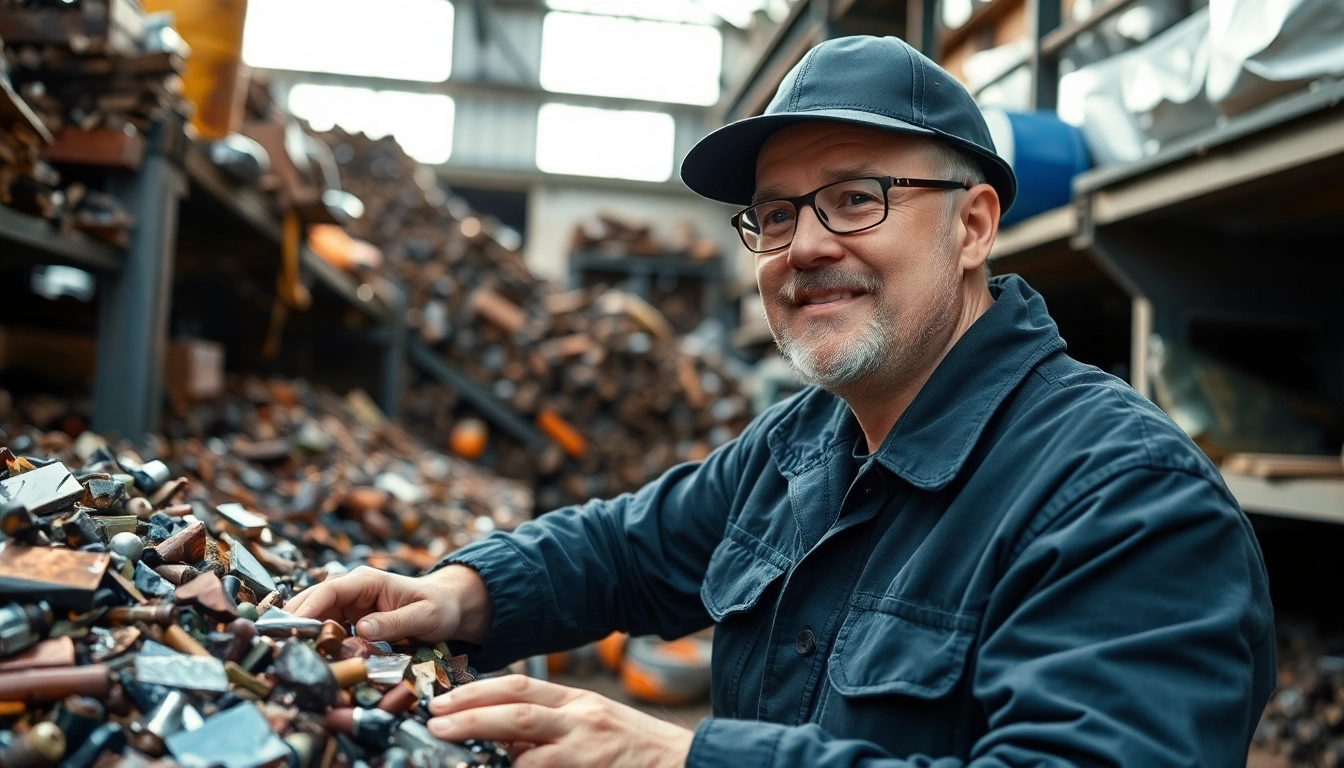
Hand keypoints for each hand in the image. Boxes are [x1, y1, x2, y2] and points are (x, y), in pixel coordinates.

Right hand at [284, 564, 492, 643]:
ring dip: (301, 637)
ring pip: (315, 619)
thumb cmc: (439, 607)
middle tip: (275, 648)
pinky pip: (326, 633)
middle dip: (293, 623)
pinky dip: (316, 645)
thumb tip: (362, 629)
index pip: (329, 591)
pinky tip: (305, 662)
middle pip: (313, 603)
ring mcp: (348, 606)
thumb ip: (395, 622)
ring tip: (283, 658)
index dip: (307, 609)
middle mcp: (352, 590)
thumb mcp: (424, 616)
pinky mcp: (349, 622)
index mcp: (367, 581)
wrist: (448, 607)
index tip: (289, 629)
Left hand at [428, 675, 693, 767]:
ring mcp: (586, 751)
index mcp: (577, 702)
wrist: (684, 764)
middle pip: (517, 710)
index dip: (477, 691)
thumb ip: (550, 726)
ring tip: (454, 753)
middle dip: (471, 714)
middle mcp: (581, 720)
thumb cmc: (634, 749)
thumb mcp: (593, 724)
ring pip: (526, 749)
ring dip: (487, 752)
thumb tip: (498, 736)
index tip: (443, 701)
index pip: (520, 687)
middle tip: (436, 722)